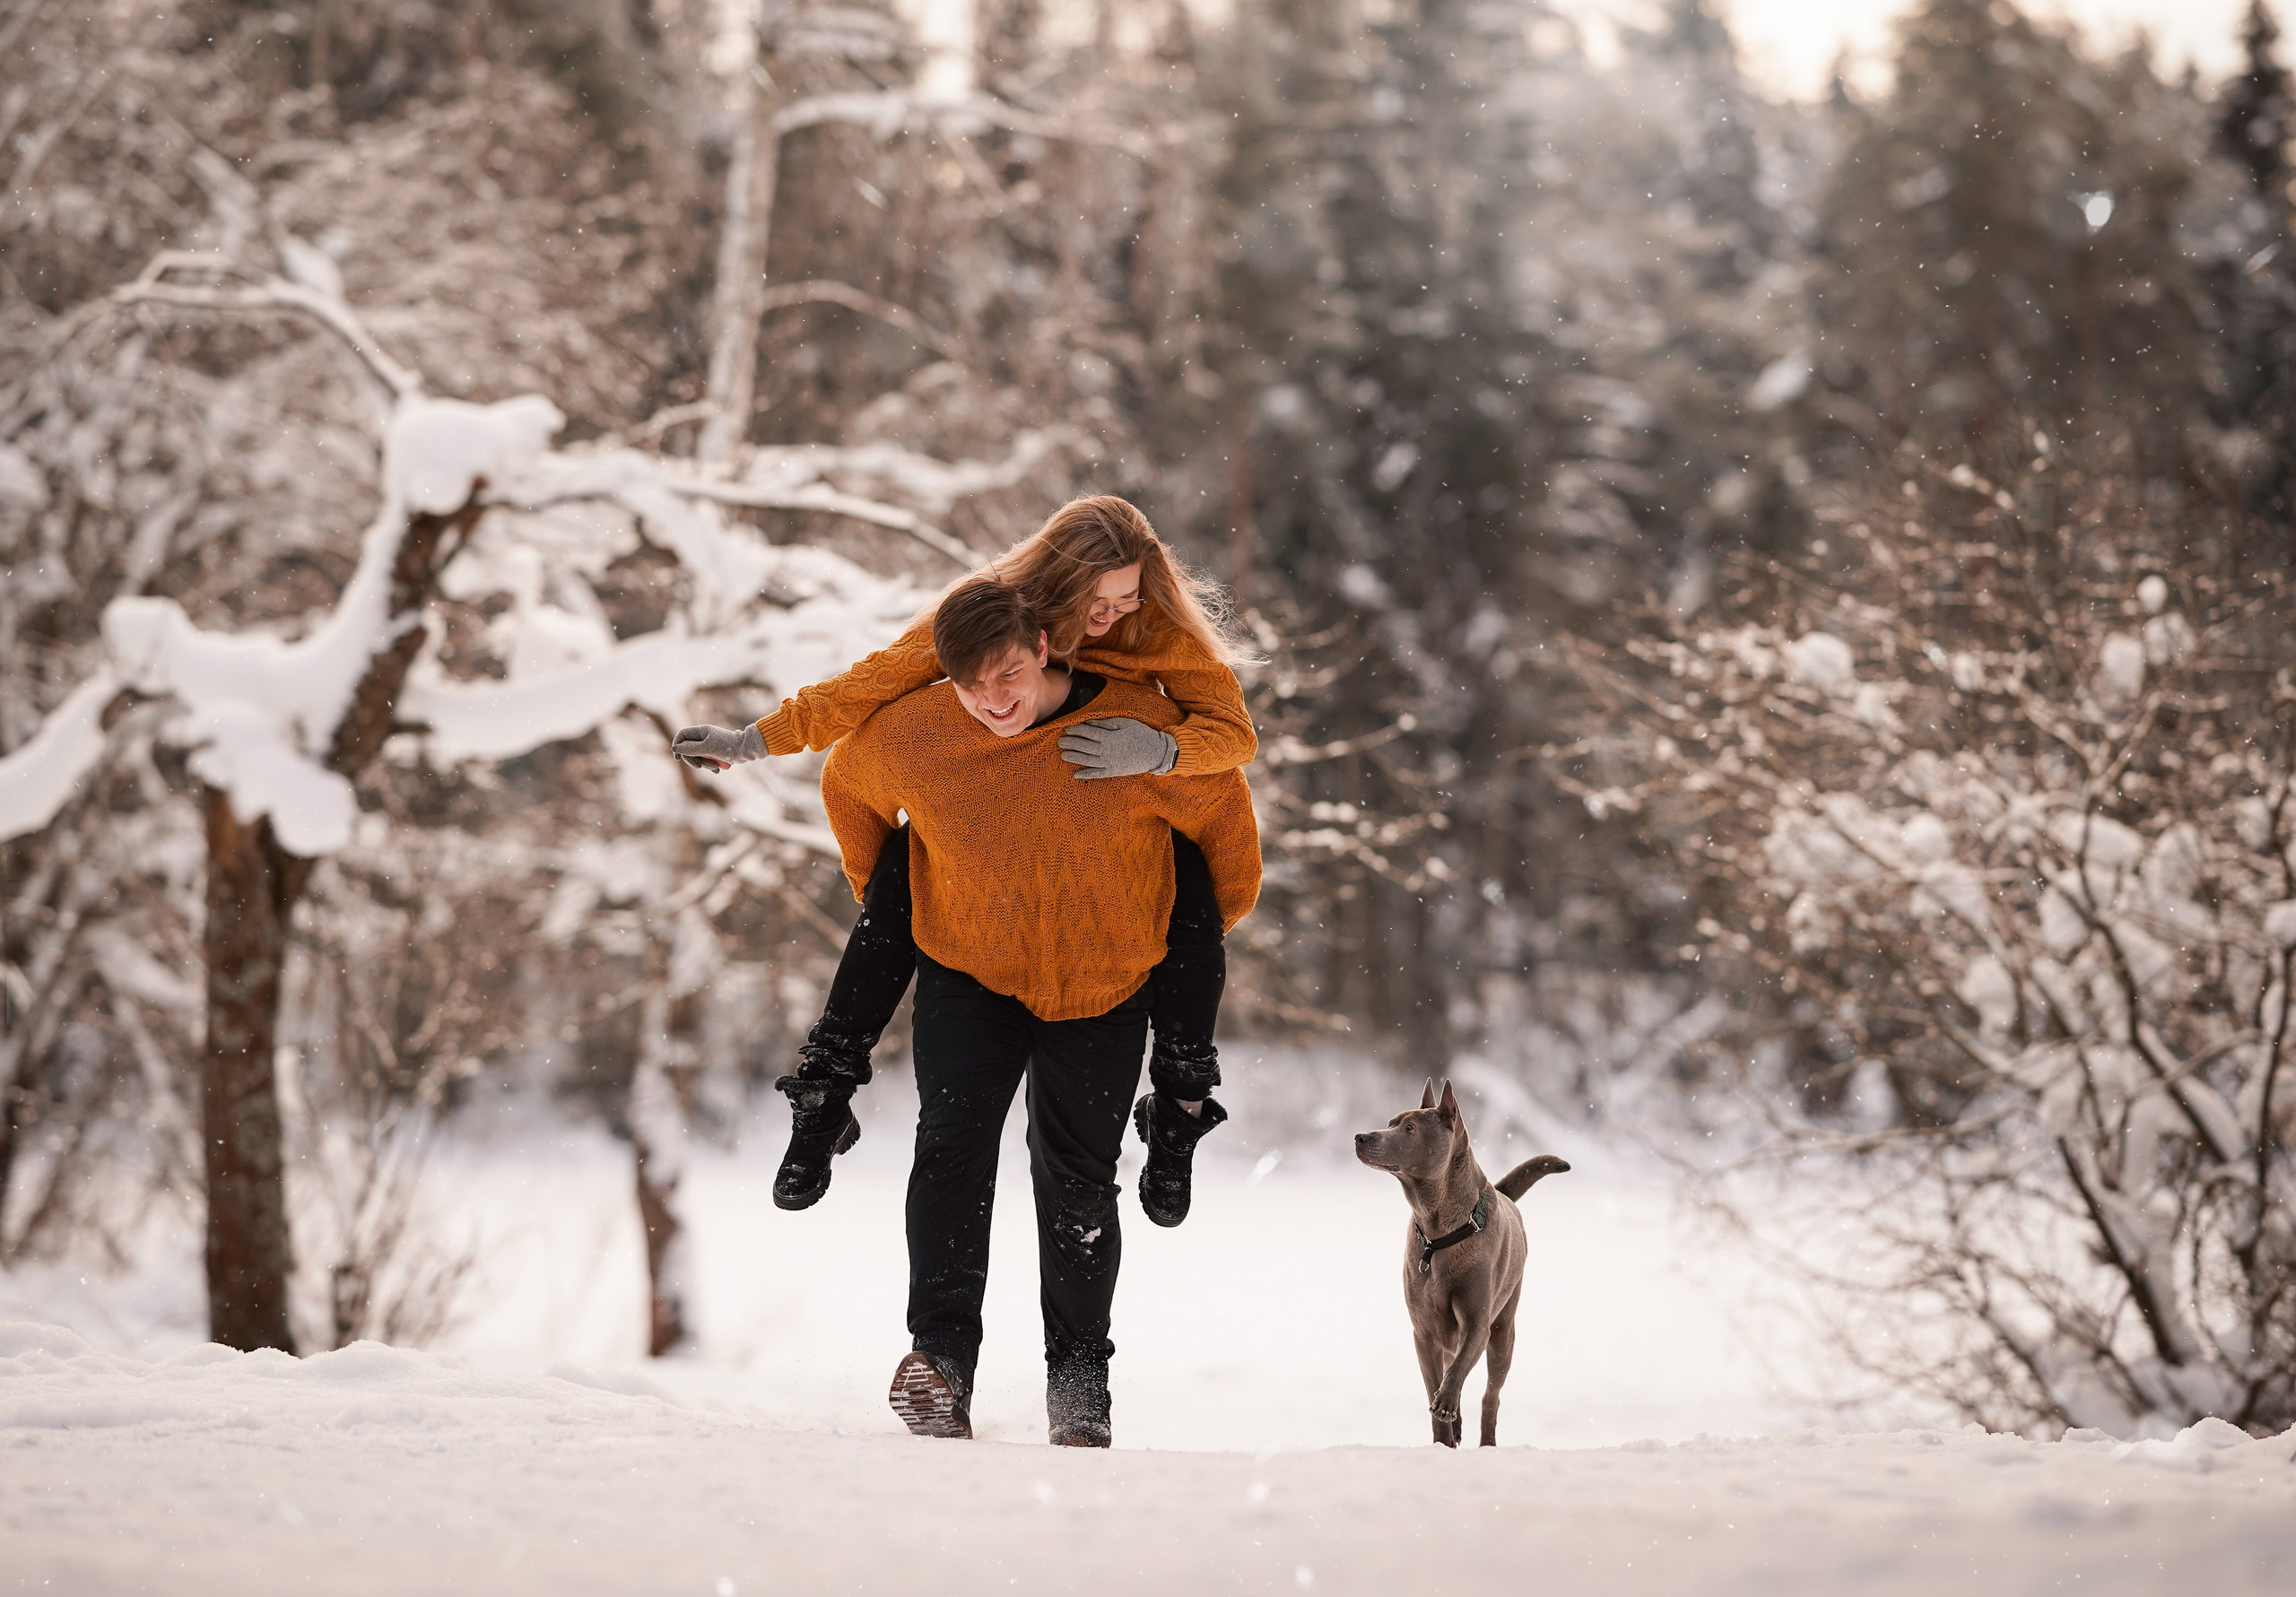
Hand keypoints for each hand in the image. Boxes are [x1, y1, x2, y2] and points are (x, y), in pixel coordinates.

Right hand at [671, 722, 765, 771]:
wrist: (745, 750)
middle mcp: (703, 736)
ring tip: (715, 767)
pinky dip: (710, 766)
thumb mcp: (707, 748)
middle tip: (700, 766)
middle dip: (694, 760)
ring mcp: (708, 744)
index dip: (677, 745)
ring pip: (697, 757)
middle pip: (688, 749)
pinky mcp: (714, 752)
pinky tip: (718, 769)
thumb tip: (675, 748)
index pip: (682, 735)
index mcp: (701, 731)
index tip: (677, 758)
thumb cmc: (728, 747)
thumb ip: (690, 749)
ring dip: (704, 765)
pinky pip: (706, 761)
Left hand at [1057, 717, 1177, 779]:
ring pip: (1087, 760)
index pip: (1087, 733)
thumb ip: (1106, 724)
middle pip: (1084, 746)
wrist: (1155, 752)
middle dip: (1070, 743)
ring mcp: (1109, 763)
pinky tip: (1076, 774)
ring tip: (1063, 755)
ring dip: (1074, 757)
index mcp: (1109, 737)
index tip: (1066, 729)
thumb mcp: (1125, 723)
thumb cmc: (1141, 734)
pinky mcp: (1113, 771)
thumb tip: (1089, 724)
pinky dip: (1086, 774)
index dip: (1075, 730)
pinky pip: (1097, 774)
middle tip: (1059, 741)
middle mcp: (1106, 751)